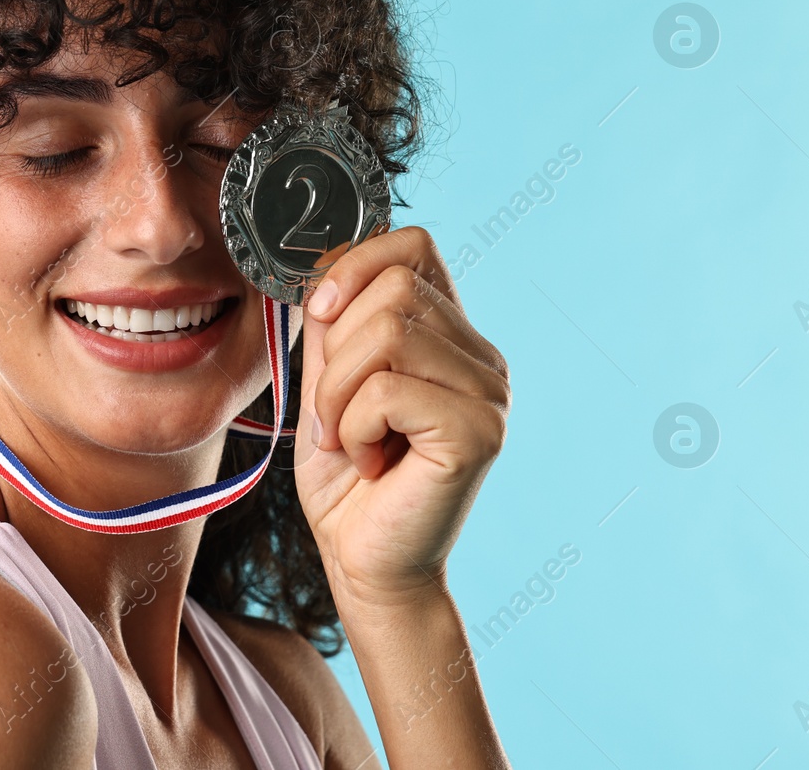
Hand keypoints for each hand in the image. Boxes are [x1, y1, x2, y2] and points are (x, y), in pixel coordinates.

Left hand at [293, 226, 509, 606]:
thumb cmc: (346, 479)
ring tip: (347, 439)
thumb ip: (332, 325)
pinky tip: (369, 462)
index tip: (319, 312)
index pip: (414, 245)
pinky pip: (387, 389)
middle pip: (393, 285)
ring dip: (338, 392)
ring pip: (386, 331)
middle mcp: (483, 359)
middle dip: (335, 351)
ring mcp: (489, 394)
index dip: (356, 263)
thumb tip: (319, 266)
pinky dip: (353, 427)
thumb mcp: (328, 383)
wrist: (363, 563)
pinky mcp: (478, 431)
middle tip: (334, 415)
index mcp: (452, 338)